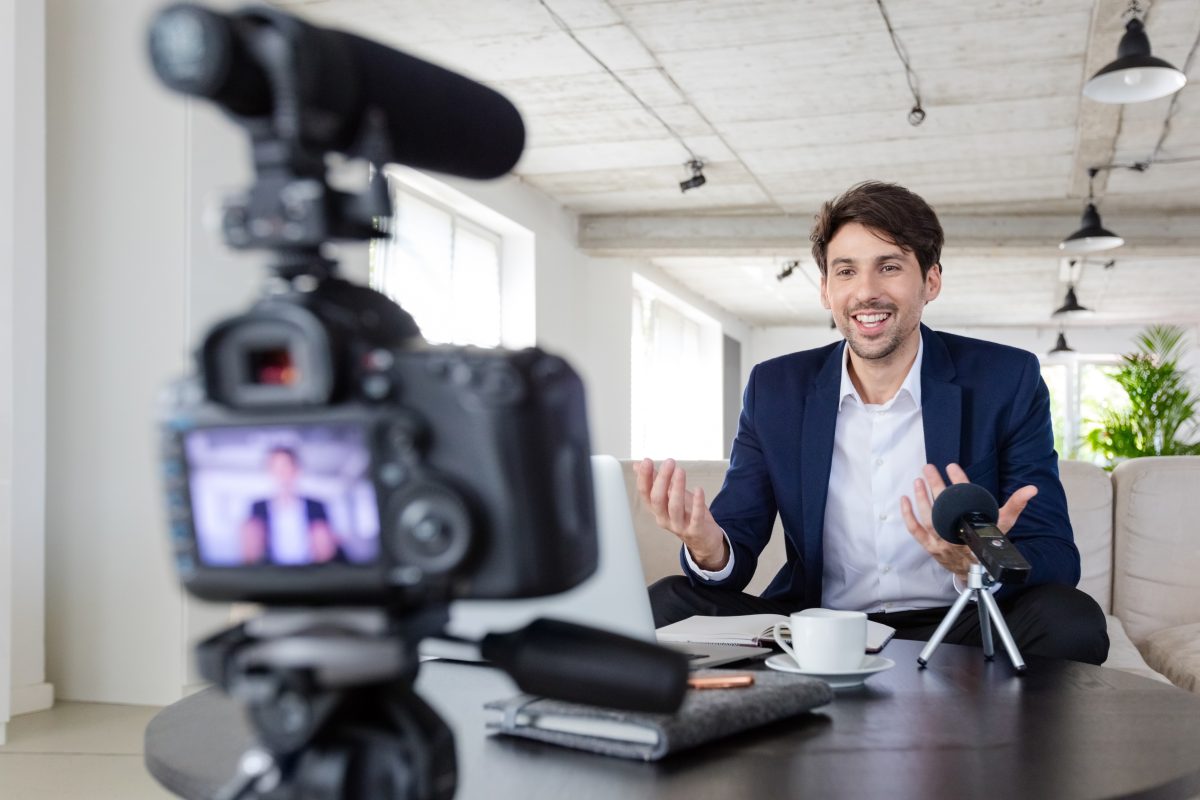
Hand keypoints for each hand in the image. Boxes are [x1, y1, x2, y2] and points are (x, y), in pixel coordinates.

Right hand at [634, 458, 727, 570]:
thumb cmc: (686, 514)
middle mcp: (664, 518)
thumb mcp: (670, 495)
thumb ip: (655, 480)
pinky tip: (699, 490)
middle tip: (669, 462)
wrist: (704, 539)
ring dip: (677, 488)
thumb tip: (638, 465)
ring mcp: (679, 526)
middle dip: (662, 479)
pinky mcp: (695, 531)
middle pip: (657, 499)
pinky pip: (696, 517)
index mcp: (656, 509)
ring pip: (674, 507)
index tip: (647, 461)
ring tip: (680, 471)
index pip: (645, 493)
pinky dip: (697, 503)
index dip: (644, 477)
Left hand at [899, 463, 1036, 577]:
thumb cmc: (987, 543)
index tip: (952, 466)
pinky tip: (904, 500)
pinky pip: (916, 531)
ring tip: (919, 479)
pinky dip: (908, 516)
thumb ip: (1015, 505)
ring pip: (929, 518)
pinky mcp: (930, 547)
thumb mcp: (1003, 525)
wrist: (977, 572)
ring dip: (922, 498)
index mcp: (975, 528)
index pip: (967, 502)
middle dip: (936, 486)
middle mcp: (957, 536)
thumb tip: (1031, 489)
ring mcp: (942, 543)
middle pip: (944, 508)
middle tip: (929, 468)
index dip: (960, 482)